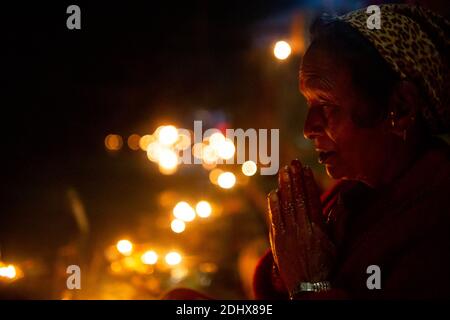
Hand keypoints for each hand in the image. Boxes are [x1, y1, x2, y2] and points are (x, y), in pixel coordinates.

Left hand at [268, 159, 334, 292]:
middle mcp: (301, 228)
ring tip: (283, 172)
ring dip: (284, 187)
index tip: (305, 168)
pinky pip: (274, 218)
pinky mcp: (277, 240)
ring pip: (285, 205)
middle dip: (294, 178)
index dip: (308, 182)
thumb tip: (343, 200)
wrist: (308, 287)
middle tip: (292, 162)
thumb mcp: (337, 243)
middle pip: (297, 198)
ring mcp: (287, 234)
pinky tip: (273, 193)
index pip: (311, 198)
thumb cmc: (325, 264)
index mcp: (317, 227)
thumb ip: (339, 220)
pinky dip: (273, 205)